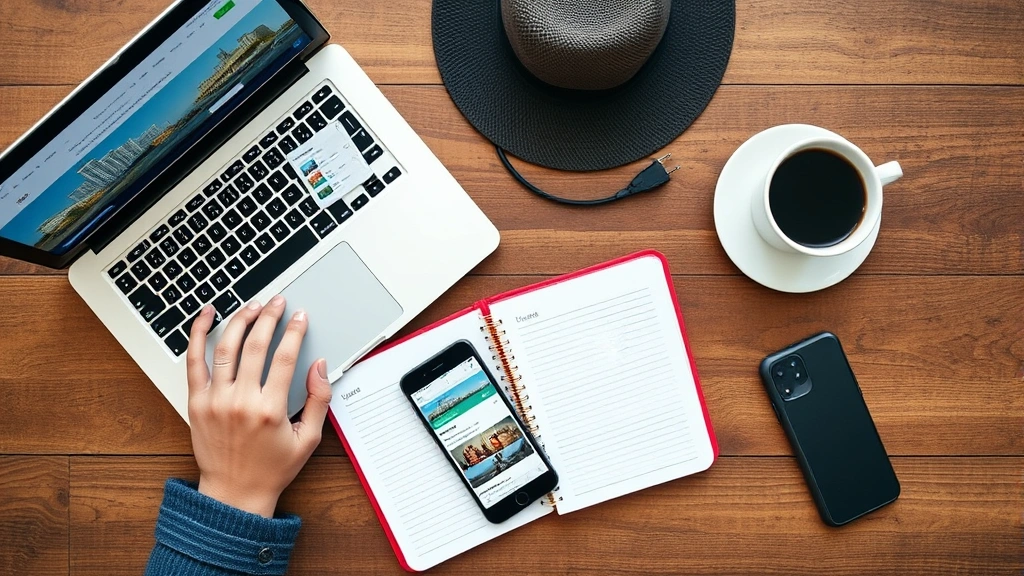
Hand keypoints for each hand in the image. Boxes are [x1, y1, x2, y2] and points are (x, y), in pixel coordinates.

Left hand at [185, 295, 332, 517]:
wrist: (234, 493)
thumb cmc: (272, 468)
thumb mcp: (309, 438)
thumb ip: (319, 399)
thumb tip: (320, 366)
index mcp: (270, 410)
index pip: (285, 357)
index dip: (295, 331)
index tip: (300, 317)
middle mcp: (241, 402)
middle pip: (255, 345)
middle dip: (270, 317)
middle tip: (278, 302)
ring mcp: (215, 401)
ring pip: (226, 347)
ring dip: (240, 320)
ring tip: (252, 306)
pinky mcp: (196, 403)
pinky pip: (194, 361)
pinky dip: (198, 334)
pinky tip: (207, 315)